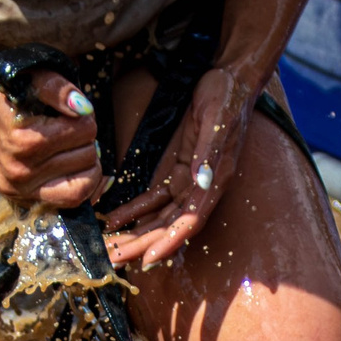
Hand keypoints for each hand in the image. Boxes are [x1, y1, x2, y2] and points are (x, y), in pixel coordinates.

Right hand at [0, 65, 102, 208]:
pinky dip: (79, 183)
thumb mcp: (27, 75)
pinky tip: (71, 167)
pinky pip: (69, 201)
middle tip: (65, 127)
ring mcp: (20, 189)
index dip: (83, 115)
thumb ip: (58, 88)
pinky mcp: (19, 197)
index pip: (86, 130)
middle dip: (83, 137)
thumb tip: (84, 109)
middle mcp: (21, 171)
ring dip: (83, 160)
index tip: (66, 110)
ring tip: (67, 145)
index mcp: (25, 140)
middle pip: (88, 156)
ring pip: (85, 181)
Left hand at [103, 68, 253, 268]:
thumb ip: (208, 155)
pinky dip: (135, 209)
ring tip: (110, 245)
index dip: (169, 242)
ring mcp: (187, 182)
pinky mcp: (176, 171)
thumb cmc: (227, 99)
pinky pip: (153, 198)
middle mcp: (201, 189)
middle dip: (143, 244)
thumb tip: (200, 182)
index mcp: (214, 183)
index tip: (149, 258)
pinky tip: (115, 218)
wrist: (230, 81)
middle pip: (169, 226)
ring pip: (159, 217)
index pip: (190, 221)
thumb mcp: (217, 122)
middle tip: (115, 259)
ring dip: (136, 232)